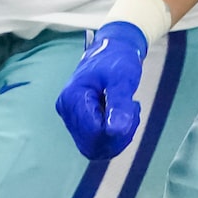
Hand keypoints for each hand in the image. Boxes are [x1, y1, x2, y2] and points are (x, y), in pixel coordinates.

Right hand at [55, 21, 149, 160]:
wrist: (112, 51)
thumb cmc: (117, 61)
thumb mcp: (122, 79)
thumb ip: (119, 105)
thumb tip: (116, 130)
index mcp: (72, 98)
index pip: (93, 132)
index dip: (116, 130)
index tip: (131, 109)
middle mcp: (66, 110)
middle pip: (91, 144)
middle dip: (117, 136)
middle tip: (131, 112)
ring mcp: (70, 117)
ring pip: (94, 147)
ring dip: (117, 138)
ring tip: (126, 112)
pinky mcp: (78, 122)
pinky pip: (95, 142)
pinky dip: (113, 136)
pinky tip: (120, 117)